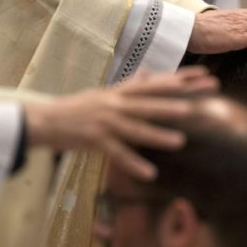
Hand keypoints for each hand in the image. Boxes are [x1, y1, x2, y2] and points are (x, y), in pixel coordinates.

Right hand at [24, 67, 218, 178]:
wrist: (42, 119)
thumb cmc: (75, 108)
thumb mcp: (103, 93)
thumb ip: (129, 85)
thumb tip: (148, 73)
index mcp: (120, 92)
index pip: (156, 83)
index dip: (181, 79)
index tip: (204, 76)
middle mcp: (114, 103)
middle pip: (148, 104)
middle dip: (173, 105)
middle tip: (196, 108)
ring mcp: (104, 121)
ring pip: (135, 129)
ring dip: (157, 136)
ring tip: (179, 142)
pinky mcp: (93, 139)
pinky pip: (117, 154)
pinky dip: (133, 164)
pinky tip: (149, 173)